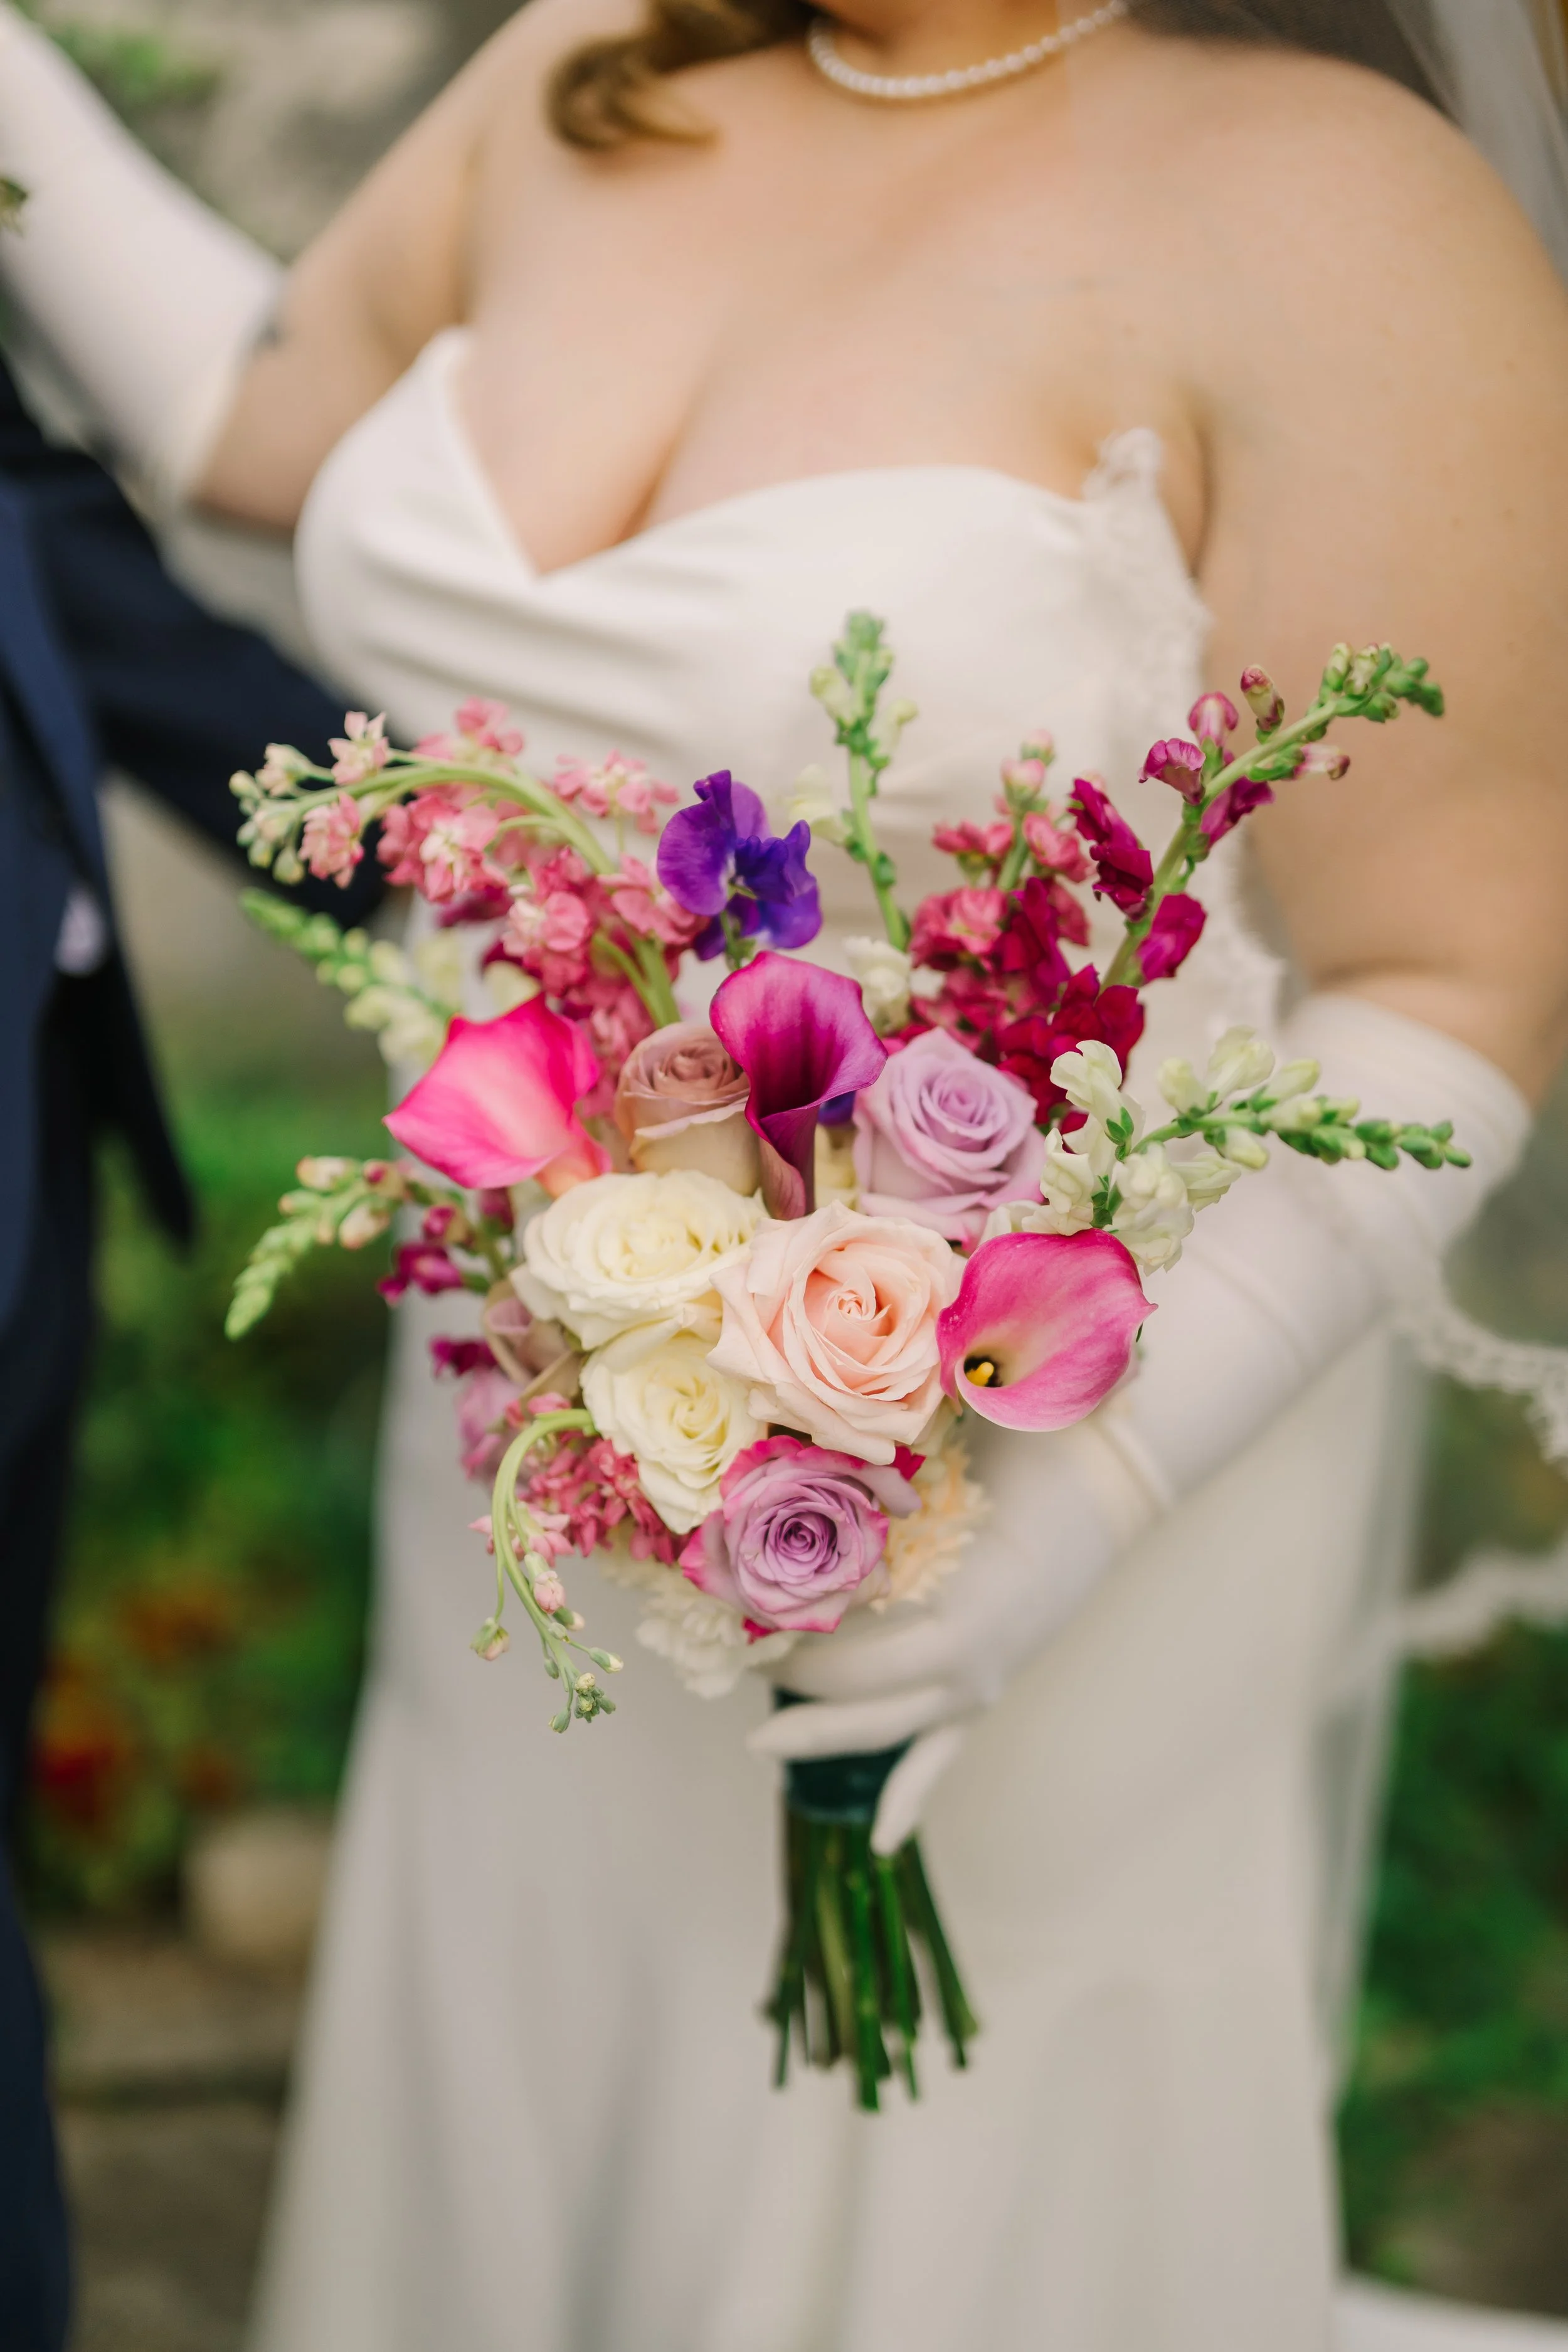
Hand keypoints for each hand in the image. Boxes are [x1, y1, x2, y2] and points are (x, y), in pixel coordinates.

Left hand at [747, 1417, 1141, 1851]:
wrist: (1108, 1472)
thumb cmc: (1035, 1444)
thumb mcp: (965, 1436)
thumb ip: (905, 1434)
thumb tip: (825, 1403)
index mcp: (964, 1612)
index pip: (855, 1648)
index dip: (792, 1639)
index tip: (735, 1615)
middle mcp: (970, 1661)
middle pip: (860, 1691)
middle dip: (793, 1680)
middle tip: (733, 1657)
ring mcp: (983, 1681)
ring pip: (890, 1729)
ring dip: (826, 1734)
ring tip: (763, 1742)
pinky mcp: (989, 1687)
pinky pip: (945, 1754)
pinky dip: (911, 1797)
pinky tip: (877, 1842)